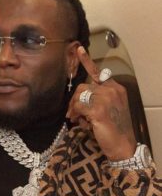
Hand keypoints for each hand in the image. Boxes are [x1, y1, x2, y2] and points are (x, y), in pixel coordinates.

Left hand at [66, 46, 135, 160]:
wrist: (122, 145)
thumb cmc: (113, 129)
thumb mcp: (107, 110)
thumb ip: (96, 100)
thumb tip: (77, 100)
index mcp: (116, 88)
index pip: (98, 72)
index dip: (87, 61)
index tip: (79, 50)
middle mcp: (112, 90)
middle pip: (82, 87)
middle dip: (74, 100)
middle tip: (72, 114)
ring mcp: (106, 99)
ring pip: (79, 97)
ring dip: (74, 110)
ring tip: (77, 120)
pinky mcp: (98, 109)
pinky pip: (78, 107)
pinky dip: (76, 116)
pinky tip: (81, 124)